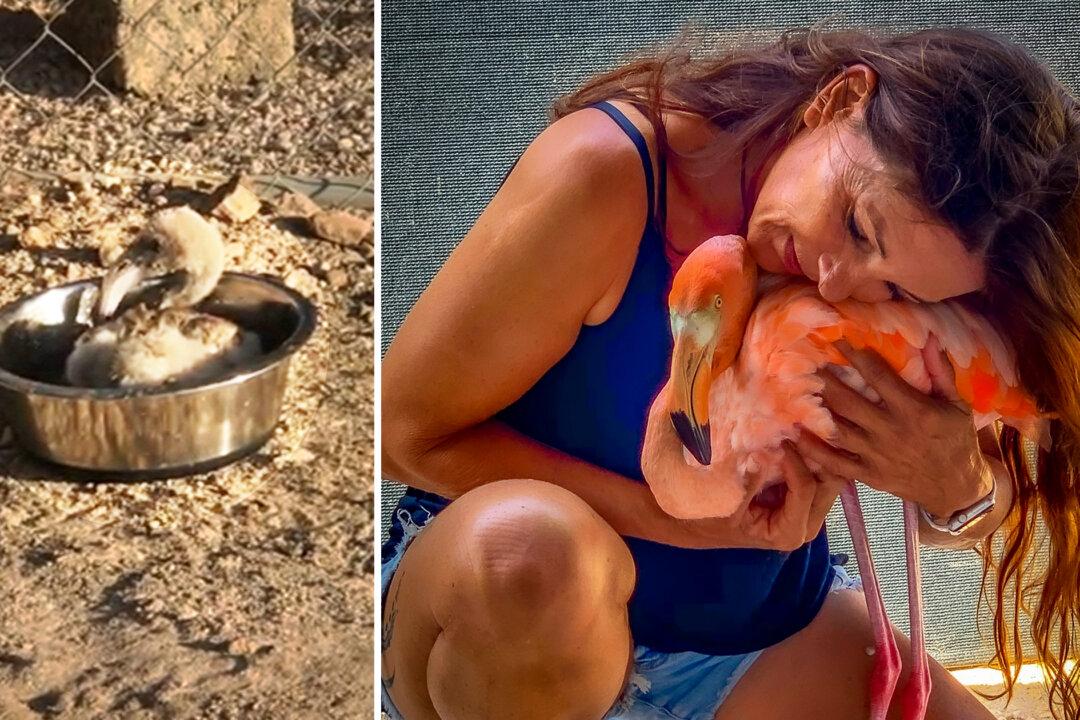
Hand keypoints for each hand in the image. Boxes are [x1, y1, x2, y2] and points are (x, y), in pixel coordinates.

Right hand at [653, 442, 844, 551]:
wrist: (694, 523)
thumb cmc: (706, 516)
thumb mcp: (725, 500)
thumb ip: (751, 478)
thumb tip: (771, 446)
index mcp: (789, 532)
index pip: (807, 488)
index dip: (796, 460)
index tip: (777, 438)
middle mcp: (806, 522)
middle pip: (831, 481)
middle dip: (816, 453)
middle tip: (797, 425)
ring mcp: (807, 508)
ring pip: (829, 472)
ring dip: (815, 449)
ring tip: (798, 424)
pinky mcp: (801, 494)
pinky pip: (816, 468)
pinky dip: (808, 450)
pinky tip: (796, 431)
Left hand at [795, 337, 992, 518]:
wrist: (957, 488)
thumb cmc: (957, 440)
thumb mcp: (958, 404)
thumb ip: (941, 372)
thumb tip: (929, 338)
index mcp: (914, 410)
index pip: (878, 376)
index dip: (855, 356)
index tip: (836, 340)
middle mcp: (891, 431)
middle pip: (848, 402)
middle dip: (825, 380)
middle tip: (807, 363)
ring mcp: (877, 454)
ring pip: (838, 429)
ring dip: (815, 411)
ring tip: (796, 391)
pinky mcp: (869, 474)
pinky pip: (835, 463)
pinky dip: (814, 450)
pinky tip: (796, 434)